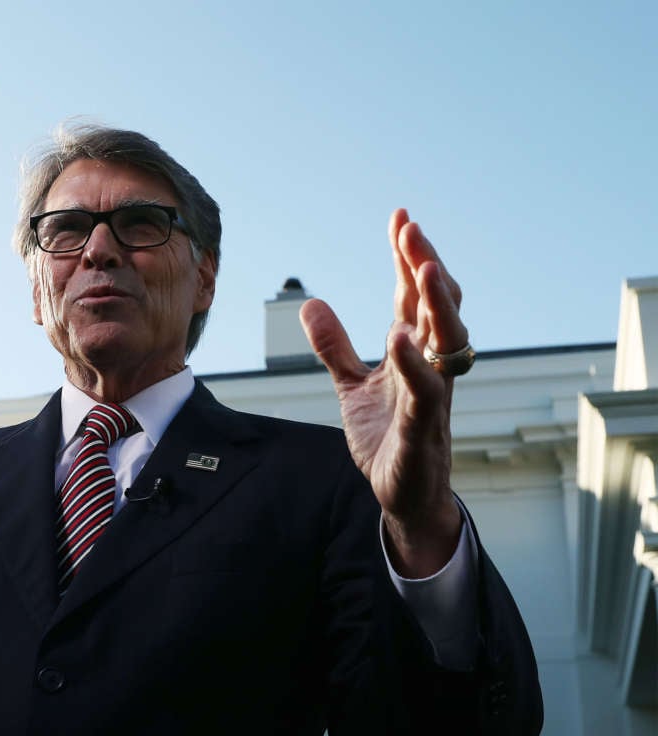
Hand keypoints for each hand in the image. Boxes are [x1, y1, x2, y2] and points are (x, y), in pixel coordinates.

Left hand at [299, 209, 466, 577]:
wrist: (403, 496)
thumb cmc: (388, 438)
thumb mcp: (351, 386)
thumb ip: (335, 346)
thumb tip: (311, 303)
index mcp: (413, 352)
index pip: (412, 295)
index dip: (406, 258)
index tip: (400, 217)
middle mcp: (431, 366)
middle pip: (436, 306)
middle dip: (425, 265)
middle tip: (411, 227)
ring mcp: (432, 394)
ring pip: (447, 341)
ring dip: (435, 303)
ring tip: (422, 266)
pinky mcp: (424, 427)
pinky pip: (426, 390)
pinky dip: (414, 363)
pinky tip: (399, 337)